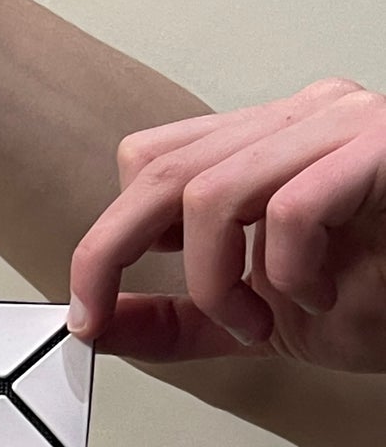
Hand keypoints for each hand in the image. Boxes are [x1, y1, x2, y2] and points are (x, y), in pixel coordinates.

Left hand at [69, 80, 385, 373]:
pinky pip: (293, 209)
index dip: (109, 233)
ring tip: (257, 319)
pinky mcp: (384, 151)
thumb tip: (95, 327)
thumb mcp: (266, 320)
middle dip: (108, 251)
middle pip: (160, 169)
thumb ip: (182, 321)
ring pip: (211, 192)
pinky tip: (323, 295)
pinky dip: (289, 274)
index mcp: (272, 145)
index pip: (154, 160)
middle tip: (101, 318)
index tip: (90, 307)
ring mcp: (347, 126)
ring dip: (213, 281)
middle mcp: (304, 119)